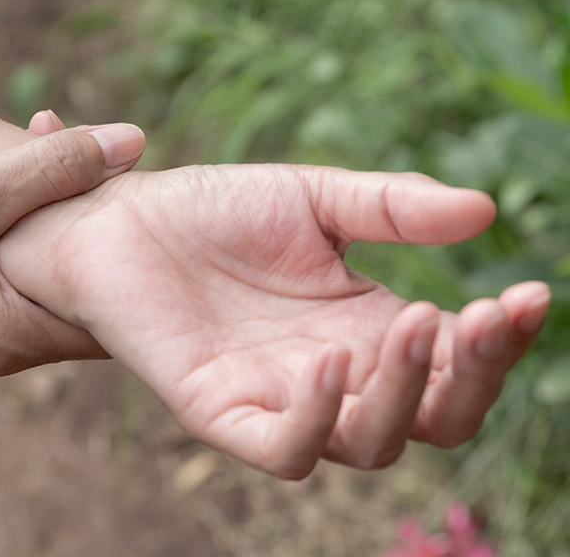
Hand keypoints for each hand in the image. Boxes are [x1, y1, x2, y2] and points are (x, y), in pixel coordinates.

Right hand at [0, 125, 144, 376]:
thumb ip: (51, 170)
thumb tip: (131, 142)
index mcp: (12, 334)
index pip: (113, 316)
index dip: (143, 260)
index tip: (159, 206)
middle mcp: (2, 344)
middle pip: (84, 288)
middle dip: (100, 218)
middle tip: (109, 158)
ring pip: (47, 267)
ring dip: (59, 207)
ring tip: (58, 139)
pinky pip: (13, 263)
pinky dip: (26, 216)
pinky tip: (24, 165)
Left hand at [0, 163, 549, 477]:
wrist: (120, 219)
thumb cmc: (214, 212)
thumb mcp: (314, 198)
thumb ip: (393, 207)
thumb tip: (483, 212)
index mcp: (365, 329)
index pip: (455, 363)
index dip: (498, 341)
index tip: (527, 293)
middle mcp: (333, 376)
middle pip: (432, 419)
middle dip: (471, 376)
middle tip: (481, 315)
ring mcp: (277, 400)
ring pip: (369, 443)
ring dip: (406, 393)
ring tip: (415, 319)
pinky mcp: (218, 411)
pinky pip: (281, 450)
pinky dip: (315, 419)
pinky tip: (329, 358)